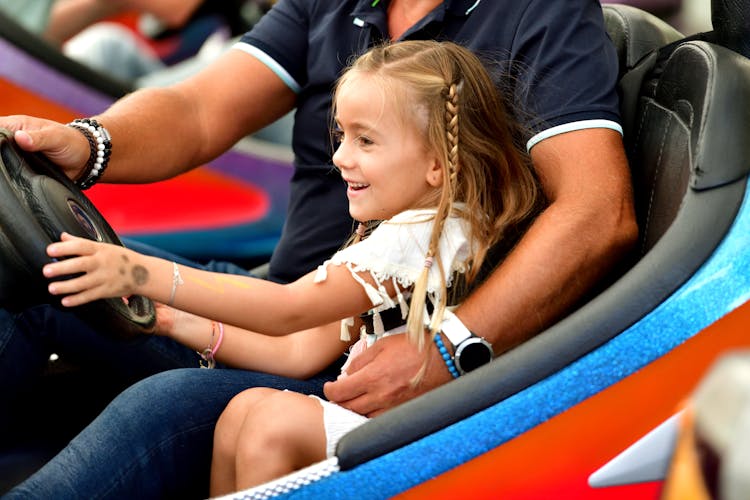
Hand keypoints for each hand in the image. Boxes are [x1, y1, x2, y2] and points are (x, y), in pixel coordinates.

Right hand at [0, 115, 90, 179]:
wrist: (85, 160)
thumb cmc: (71, 142)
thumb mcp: (56, 137)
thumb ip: (39, 138)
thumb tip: (21, 137)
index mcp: (15, 126)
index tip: (0, 151)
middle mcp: (11, 140)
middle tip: (9, 164)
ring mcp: (15, 155)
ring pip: (1, 162)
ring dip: (3, 168)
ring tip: (11, 173)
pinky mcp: (20, 169)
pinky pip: (10, 174)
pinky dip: (11, 177)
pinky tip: (13, 182)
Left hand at [44, 232, 143, 305]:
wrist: (143, 273)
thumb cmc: (120, 258)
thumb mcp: (104, 247)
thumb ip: (82, 242)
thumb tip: (62, 236)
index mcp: (101, 249)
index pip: (81, 246)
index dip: (65, 248)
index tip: (50, 250)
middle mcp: (102, 262)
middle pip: (81, 264)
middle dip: (63, 268)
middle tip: (46, 271)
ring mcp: (105, 277)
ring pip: (83, 283)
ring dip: (66, 286)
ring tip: (52, 288)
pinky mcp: (107, 291)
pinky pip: (90, 296)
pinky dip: (77, 299)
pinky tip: (65, 301)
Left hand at [323, 333, 452, 416]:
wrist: (444, 356)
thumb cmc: (415, 347)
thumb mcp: (382, 345)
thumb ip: (360, 360)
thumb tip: (346, 373)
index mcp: (373, 378)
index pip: (339, 393)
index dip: (330, 390)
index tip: (330, 386)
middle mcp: (381, 397)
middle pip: (347, 408)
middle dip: (339, 401)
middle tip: (338, 394)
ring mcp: (393, 407)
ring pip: (362, 417)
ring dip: (354, 410)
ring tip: (353, 400)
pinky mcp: (404, 412)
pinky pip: (380, 419)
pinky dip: (371, 415)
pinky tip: (371, 406)